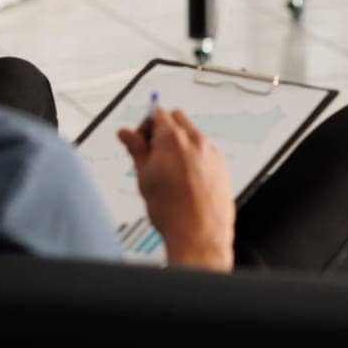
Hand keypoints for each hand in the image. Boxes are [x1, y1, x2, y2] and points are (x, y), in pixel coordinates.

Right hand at [118, 108, 234, 271]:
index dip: (145, 125)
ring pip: (192, 134)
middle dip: (163, 128)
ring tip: (167, 169)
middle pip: (177, 118)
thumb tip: (126, 134)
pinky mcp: (221, 165)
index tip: (140, 139)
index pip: (157, 113)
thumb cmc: (173, 210)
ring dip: (179, 142)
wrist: (199, 234)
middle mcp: (196, 141)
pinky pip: (205, 150)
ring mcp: (211, 152)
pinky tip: (184, 177)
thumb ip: (136, 149)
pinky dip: (193, 155)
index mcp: (173, 139)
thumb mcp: (144, 176)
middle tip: (152, 150)